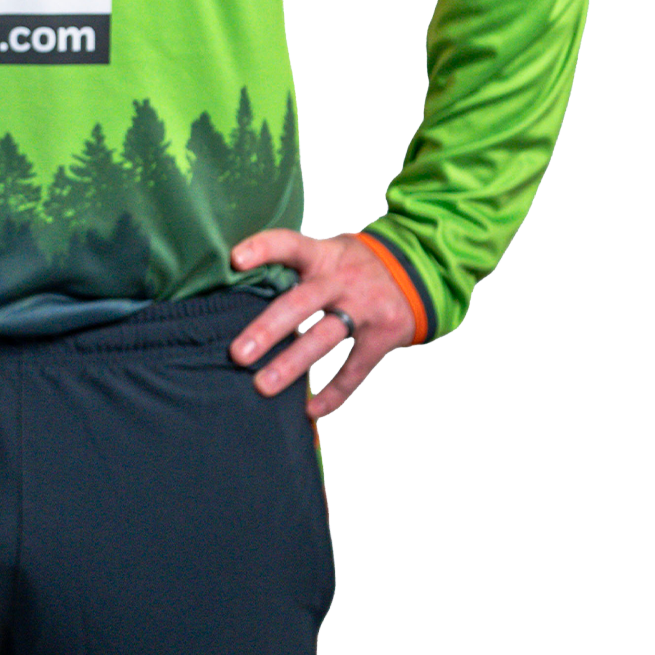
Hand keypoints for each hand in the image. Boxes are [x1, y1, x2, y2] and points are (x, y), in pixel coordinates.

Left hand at [228, 228, 415, 420]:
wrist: (420, 270)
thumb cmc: (355, 264)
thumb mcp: (330, 251)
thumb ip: (296, 265)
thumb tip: (240, 286)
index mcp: (323, 255)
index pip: (290, 244)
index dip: (263, 248)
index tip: (234, 260)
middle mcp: (342, 280)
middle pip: (300, 303)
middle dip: (267, 330)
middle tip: (237, 354)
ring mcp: (364, 308)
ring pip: (324, 338)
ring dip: (293, 364)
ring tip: (262, 387)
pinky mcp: (383, 335)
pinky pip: (355, 369)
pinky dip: (333, 393)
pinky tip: (309, 410)